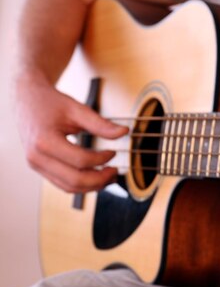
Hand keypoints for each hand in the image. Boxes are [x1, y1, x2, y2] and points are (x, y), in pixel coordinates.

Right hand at [15, 74, 127, 192]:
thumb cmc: (50, 102)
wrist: (28, 99)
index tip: (113, 152)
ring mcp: (35, 165)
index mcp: (44, 141)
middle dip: (99, 179)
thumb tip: (124, 132)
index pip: (81, 160)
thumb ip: (101, 124)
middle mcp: (36, 157)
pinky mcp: (39, 168)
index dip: (102, 159)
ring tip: (109, 177)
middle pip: (75, 180)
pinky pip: (62, 184)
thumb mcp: (77, 109)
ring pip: (68, 187)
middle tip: (115, 171)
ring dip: (92, 186)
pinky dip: (81, 184)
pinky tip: (95, 176)